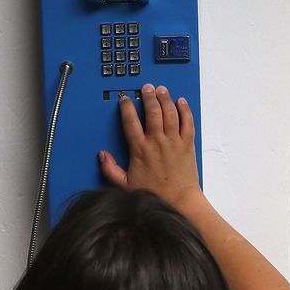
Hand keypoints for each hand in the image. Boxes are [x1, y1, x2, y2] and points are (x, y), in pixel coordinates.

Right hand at [96, 84, 200, 210]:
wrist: (179, 201)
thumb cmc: (155, 194)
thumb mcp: (125, 185)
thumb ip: (111, 169)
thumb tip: (102, 156)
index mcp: (140, 149)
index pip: (131, 121)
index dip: (127, 107)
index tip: (125, 100)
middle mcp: (157, 142)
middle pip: (152, 111)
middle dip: (148, 96)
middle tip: (146, 88)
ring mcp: (174, 141)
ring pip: (169, 112)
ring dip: (165, 98)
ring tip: (161, 90)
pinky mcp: (187, 144)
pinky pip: (187, 122)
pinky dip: (185, 110)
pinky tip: (181, 102)